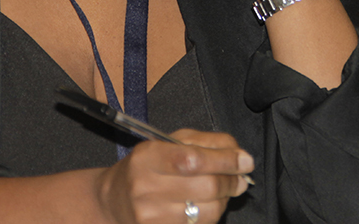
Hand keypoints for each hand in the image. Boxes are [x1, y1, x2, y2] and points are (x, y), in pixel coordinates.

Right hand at [96, 130, 252, 223]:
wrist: (113, 201)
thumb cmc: (145, 167)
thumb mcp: (167, 143)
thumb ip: (204, 142)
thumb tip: (239, 154)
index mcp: (147, 157)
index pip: (193, 159)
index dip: (225, 161)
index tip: (245, 160)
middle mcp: (145, 187)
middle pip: (206, 187)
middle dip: (231, 181)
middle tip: (240, 177)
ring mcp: (151, 216)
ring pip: (207, 211)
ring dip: (224, 200)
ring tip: (223, 191)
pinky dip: (211, 215)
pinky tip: (207, 205)